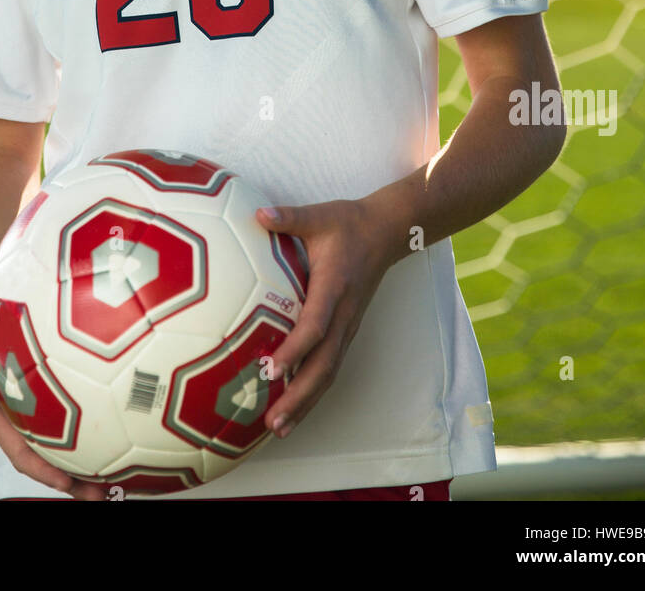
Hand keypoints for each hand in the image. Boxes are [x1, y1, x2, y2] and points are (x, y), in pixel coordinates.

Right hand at [0, 306, 106, 500]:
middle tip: (103, 495)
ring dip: (92, 465)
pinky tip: (128, 432)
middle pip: (51, 459)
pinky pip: (82, 415)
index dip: (42, 472)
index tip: (66, 484)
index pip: (22, 452)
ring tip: (123, 479)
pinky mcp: (61, 392)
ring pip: (70, 444)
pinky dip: (101, 428)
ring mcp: (44, 407)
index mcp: (3, 416)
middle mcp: (25, 418)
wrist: (0, 304)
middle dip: (74, 482)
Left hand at [254, 197, 393, 440]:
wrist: (387, 232)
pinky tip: (293, 408)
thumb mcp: (319, 215)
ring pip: (328, 373)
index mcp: (334, 287)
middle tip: (272, 422)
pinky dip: (312, 392)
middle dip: (299, 396)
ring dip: (305, 403)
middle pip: (324, 365)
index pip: (315, 325)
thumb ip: (288, 218)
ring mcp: (348, 327)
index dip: (294, 349)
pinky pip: (330, 367)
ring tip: (278, 428)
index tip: (270, 369)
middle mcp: (344, 315)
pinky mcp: (347, 331)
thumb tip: (257, 214)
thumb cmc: (348, 223)